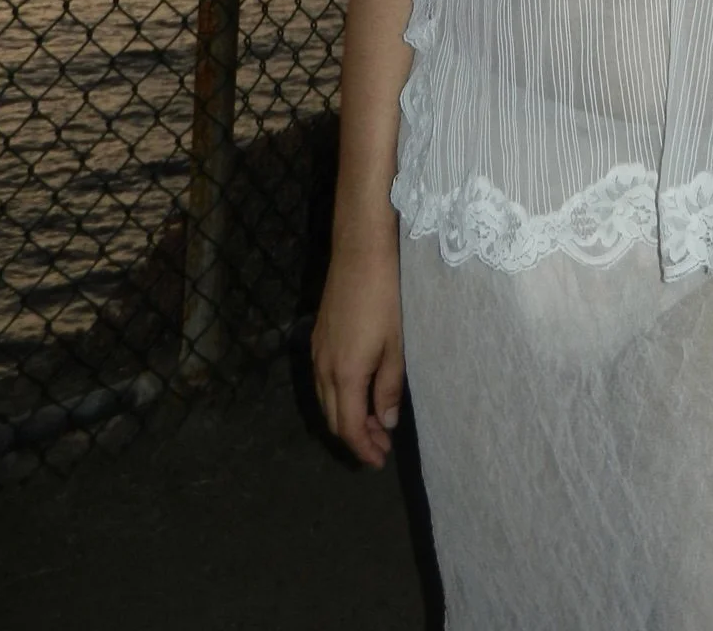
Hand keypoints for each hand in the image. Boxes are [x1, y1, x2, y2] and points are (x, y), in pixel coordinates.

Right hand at [310, 242, 404, 468]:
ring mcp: (317, 351)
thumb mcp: (396, 345)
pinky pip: (322, 380)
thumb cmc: (385, 297)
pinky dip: (338, 396)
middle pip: (333, 417)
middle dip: (355, 437)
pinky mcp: (318, 336)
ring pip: (325, 399)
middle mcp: (323, 368)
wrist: (361, 252)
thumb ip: (388, 387)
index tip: (379, 460)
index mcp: (344, 375)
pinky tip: (356, 392)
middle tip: (379, 447)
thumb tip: (384, 423)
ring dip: (346, 416)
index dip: (363, 448)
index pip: (348, 427)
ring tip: (373, 423)